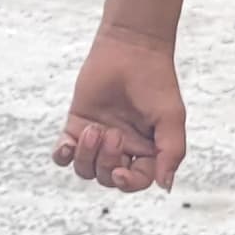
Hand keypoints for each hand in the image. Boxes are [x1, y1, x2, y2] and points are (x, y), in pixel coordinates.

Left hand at [53, 27, 185, 192]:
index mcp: (147, 150)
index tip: (121, 172)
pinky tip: (67, 144)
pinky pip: (64, 154)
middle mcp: (123, 148)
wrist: (130, 49)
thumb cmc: (155, 81)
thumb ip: (171, 152)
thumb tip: (165, 186)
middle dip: (107, 162)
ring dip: (86, 156)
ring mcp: (98, 138)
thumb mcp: (171, 118)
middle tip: (112, 133)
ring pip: (85, 169)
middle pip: (107, 177)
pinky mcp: (77, 125)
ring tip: (93, 130)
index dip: (128, 183)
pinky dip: (63, 155)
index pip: (137, 180)